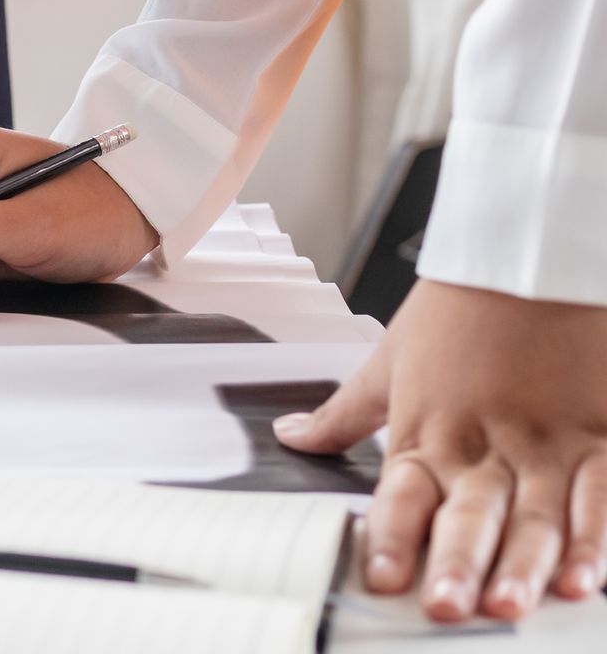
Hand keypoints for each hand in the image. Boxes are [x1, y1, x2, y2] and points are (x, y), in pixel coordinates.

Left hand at [273, 279, 606, 621]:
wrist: (526, 256)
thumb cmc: (456, 308)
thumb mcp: (386, 360)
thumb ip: (341, 414)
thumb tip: (289, 437)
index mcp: (427, 430)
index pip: (402, 495)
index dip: (391, 538)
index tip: (382, 578)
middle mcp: (483, 444)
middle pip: (469, 514)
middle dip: (456, 565)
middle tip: (448, 609)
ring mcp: (543, 442)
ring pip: (536, 516)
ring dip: (526, 566)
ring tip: (514, 604)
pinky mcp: (597, 433)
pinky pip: (601, 495)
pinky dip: (597, 539)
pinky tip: (588, 578)